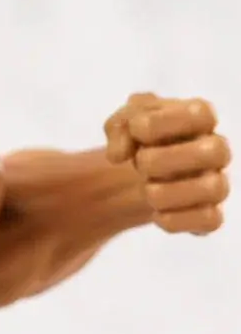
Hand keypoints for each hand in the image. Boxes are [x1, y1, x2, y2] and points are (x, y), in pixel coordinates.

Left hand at [104, 93, 230, 233]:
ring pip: (214, 188)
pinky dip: (176, 219)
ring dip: (167, 192)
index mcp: (199, 118)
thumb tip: (118, 155)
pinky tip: (156, 213)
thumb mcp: (124, 121)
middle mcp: (215, 148)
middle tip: (140, 162)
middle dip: (164, 160)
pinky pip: (209, 220)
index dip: (160, 122)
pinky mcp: (209, 212)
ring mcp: (215, 181)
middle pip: (213, 151)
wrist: (142, 169)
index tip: (136, 129)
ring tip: (147, 188)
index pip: (200, 113)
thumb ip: (121, 126)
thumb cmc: (141, 137)